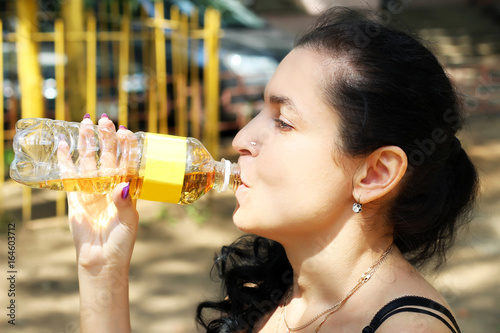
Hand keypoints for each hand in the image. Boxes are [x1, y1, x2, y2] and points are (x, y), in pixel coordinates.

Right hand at [58, 115, 138, 272]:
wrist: (102, 261)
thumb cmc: (121, 241)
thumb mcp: (129, 221)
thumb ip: (125, 203)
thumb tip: (122, 187)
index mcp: (128, 189)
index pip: (128, 161)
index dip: (126, 146)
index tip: (126, 131)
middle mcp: (110, 186)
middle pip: (108, 156)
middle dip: (107, 138)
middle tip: (104, 120)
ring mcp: (93, 190)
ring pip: (89, 161)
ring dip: (87, 143)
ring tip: (85, 123)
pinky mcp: (76, 198)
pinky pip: (71, 176)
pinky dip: (67, 161)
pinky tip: (65, 145)